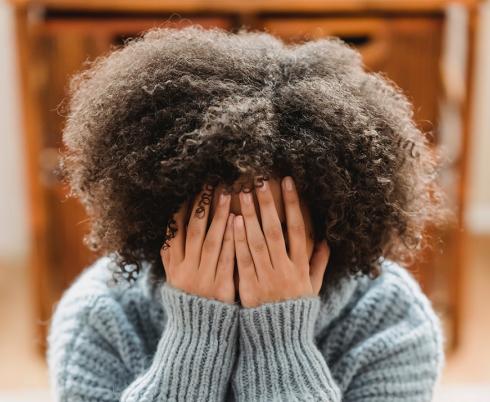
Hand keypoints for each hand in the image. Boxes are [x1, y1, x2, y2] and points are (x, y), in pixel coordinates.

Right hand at [160, 184, 235, 303]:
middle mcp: (186, 270)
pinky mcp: (221, 286)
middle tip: (210, 183)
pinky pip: (226, 258)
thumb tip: (169, 226)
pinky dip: (231, 238)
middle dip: (201, 205)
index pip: (174, 232)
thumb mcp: (174, 278)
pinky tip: (237, 220)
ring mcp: (203, 278)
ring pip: (210, 241)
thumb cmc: (190, 298)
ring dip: (218, 215)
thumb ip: (172, 255)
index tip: (190, 190)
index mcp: (173, 266)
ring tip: (225, 193)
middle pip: (193, 231)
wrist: (200, 331)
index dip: (182, 210)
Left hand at [234, 176, 329, 307]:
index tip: (288, 183)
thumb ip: (319, 264)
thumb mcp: (312, 288)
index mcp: (301, 267)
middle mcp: (285, 269)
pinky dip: (238, 240)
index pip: (299, 230)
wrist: (279, 339)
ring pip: (257, 242)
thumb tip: (326, 241)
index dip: (294, 205)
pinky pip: (243, 260)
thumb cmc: (295, 309)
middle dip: (268, 204)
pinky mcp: (249, 287)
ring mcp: (267, 277)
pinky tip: (233, 221)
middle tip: (259, 180)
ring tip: (242, 194)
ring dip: (250, 216)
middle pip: (276, 231)